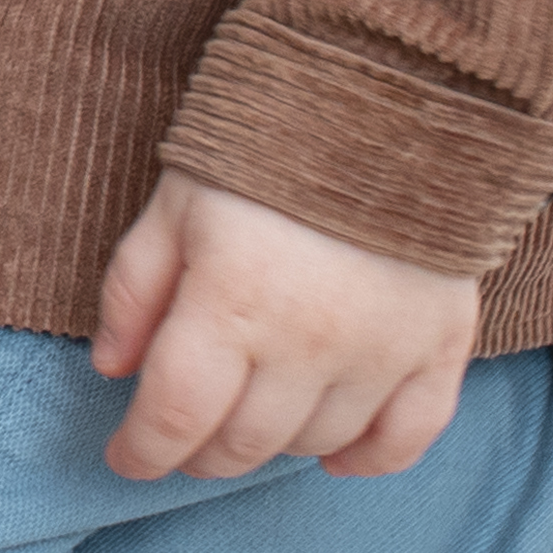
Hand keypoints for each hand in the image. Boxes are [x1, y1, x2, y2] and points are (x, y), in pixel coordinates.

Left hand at [85, 171, 482, 481]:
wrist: (392, 94)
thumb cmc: (265, 146)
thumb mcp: (175, 203)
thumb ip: (134, 289)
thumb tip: (112, 369)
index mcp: (231, 304)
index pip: (176, 416)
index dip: (140, 451)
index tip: (124, 459)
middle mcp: (308, 342)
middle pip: (242, 442)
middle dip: (198, 454)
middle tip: (181, 439)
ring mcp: (381, 351)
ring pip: (314, 443)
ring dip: (271, 445)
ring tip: (250, 415)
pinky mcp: (440, 345)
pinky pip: (408, 437)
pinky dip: (369, 459)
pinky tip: (336, 457)